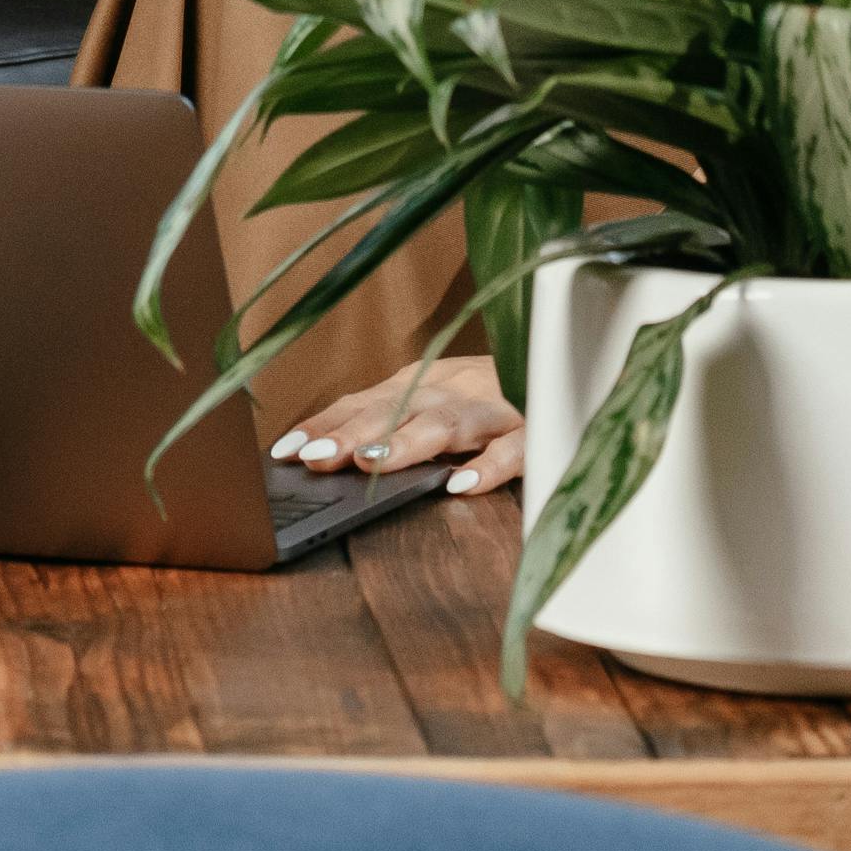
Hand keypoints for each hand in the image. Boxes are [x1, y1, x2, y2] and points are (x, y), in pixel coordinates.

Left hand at [273, 352, 523, 499]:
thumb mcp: (434, 402)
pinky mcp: (536, 432)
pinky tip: (461, 485)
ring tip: (370, 464)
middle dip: (352, 432)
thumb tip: (327, 456)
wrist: (566, 365)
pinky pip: (513, 449)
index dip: (324, 424)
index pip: (362, 402)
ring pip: (446, 423)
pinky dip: (488, 465)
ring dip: (407, 442)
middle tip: (314, 457)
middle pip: (395, 409)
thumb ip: (391, 424)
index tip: (284, 451)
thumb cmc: (488, 398)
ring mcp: (493, 410)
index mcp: (422, 383)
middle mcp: (451, 390)